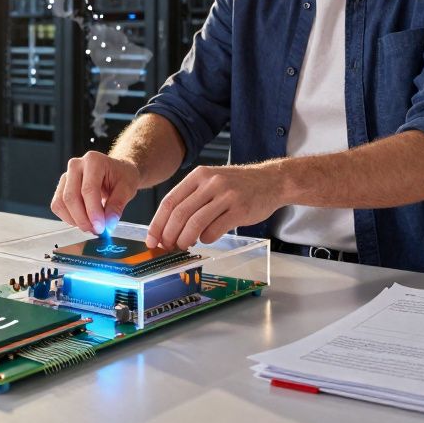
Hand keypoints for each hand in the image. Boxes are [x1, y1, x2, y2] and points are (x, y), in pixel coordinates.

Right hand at [51, 151, 141, 233]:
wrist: (117, 172)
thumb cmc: (122, 176)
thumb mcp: (128, 188)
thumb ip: (117, 205)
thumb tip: (108, 223)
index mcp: (93, 161)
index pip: (88, 189)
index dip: (93, 211)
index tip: (100, 227)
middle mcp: (76, 166)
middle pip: (71, 197)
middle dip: (83, 219)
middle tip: (96, 230)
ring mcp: (66, 176)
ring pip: (61, 203)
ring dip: (75, 220)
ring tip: (92, 226)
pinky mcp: (61, 187)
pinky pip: (58, 206)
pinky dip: (69, 218)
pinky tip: (84, 220)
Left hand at [146, 163, 288, 249]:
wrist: (271, 181)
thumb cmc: (237, 185)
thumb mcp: (211, 181)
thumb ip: (191, 198)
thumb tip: (167, 226)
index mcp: (198, 175)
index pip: (169, 201)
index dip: (157, 223)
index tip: (152, 239)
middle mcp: (210, 183)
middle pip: (179, 214)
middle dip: (169, 235)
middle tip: (167, 247)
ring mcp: (226, 195)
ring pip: (195, 223)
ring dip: (185, 240)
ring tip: (183, 246)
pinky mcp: (239, 210)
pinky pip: (215, 230)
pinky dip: (205, 239)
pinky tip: (206, 239)